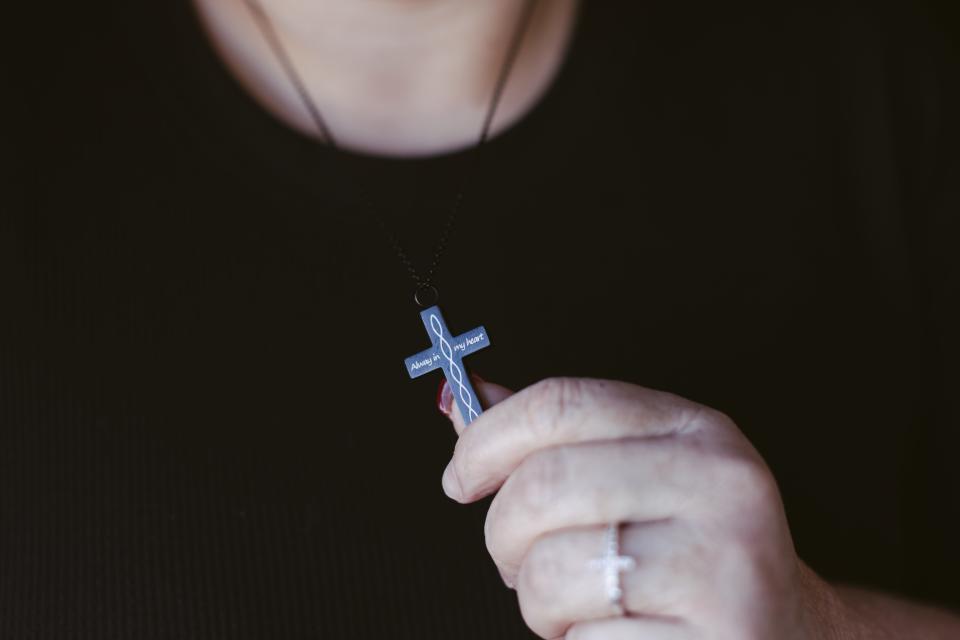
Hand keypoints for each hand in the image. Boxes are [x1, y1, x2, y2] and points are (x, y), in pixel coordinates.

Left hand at [438, 377, 837, 639]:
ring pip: (550, 571)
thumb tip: (462, 399)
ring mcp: (723, 565)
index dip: (486, 440)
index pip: (560, 404)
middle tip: (519, 559)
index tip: (462, 477)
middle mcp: (719, 484)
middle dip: (503, 536)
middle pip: (542, 486)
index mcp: (692, 430)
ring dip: (539, 602)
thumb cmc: (691, 554)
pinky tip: (622, 634)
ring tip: (580, 603)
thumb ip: (553, 442)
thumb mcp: (637, 476)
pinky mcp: (717, 639)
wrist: (789, 635)